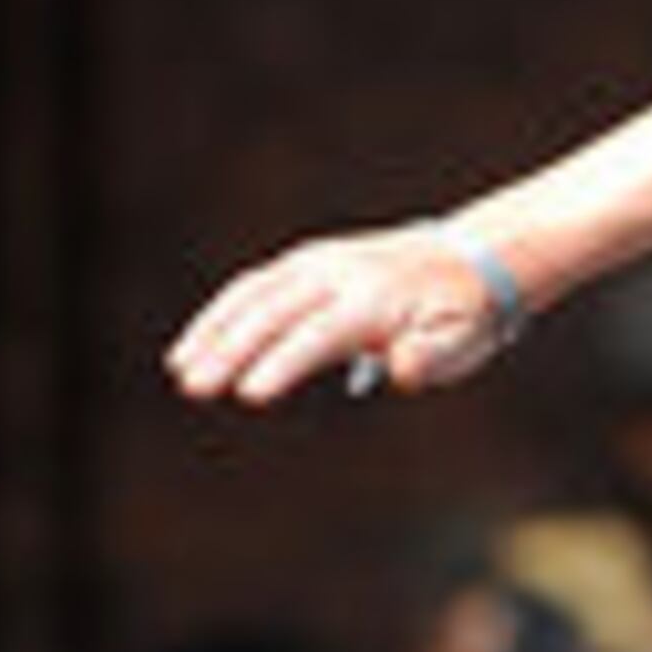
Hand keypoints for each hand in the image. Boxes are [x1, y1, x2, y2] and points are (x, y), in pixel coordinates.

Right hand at [167, 221, 518, 411]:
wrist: (470, 257)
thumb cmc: (465, 315)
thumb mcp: (464, 342)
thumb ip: (432, 358)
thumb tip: (401, 369)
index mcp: (374, 300)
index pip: (318, 335)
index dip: (283, 364)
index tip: (250, 394)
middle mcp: (337, 275)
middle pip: (274, 313)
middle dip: (230, 350)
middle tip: (195, 386)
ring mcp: (316, 263)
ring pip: (253, 294)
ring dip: (213, 330)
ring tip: (180, 368)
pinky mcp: (303, 263)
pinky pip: (253, 286)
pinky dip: (221, 313)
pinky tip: (195, 345)